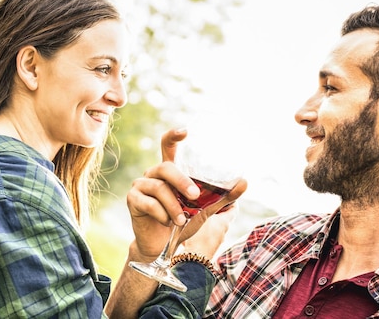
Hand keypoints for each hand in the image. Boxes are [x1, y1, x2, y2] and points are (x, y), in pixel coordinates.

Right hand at [126, 128, 246, 260]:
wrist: (162, 247)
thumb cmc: (183, 222)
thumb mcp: (205, 208)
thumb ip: (223, 196)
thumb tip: (245, 182)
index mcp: (170, 171)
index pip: (168, 146)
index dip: (174, 136)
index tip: (185, 131)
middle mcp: (154, 174)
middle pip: (166, 167)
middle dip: (181, 181)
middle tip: (194, 196)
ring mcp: (141, 185)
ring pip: (158, 187)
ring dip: (173, 205)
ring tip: (182, 220)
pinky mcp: (133, 200)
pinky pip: (148, 203)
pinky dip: (161, 214)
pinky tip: (166, 223)